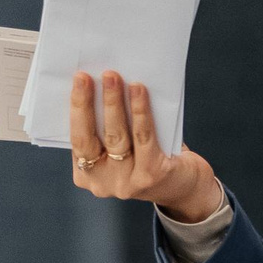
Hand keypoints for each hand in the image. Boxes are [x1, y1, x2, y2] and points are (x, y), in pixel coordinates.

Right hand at [70, 71, 220, 223]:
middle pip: (89, 138)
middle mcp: (102, 183)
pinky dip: (140, 111)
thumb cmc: (149, 158)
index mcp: (86, 174)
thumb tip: (101, 85)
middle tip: (88, 76)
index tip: (78, 79)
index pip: (76, 139)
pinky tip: (139, 91)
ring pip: (116, 136)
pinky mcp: (150, 175)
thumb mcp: (121, 148)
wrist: (186, 186)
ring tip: (113, 77)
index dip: (76, 108)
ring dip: (113, 103)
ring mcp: (126, 183)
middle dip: (86, 103)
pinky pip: (143, 137)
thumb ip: (106, 129)